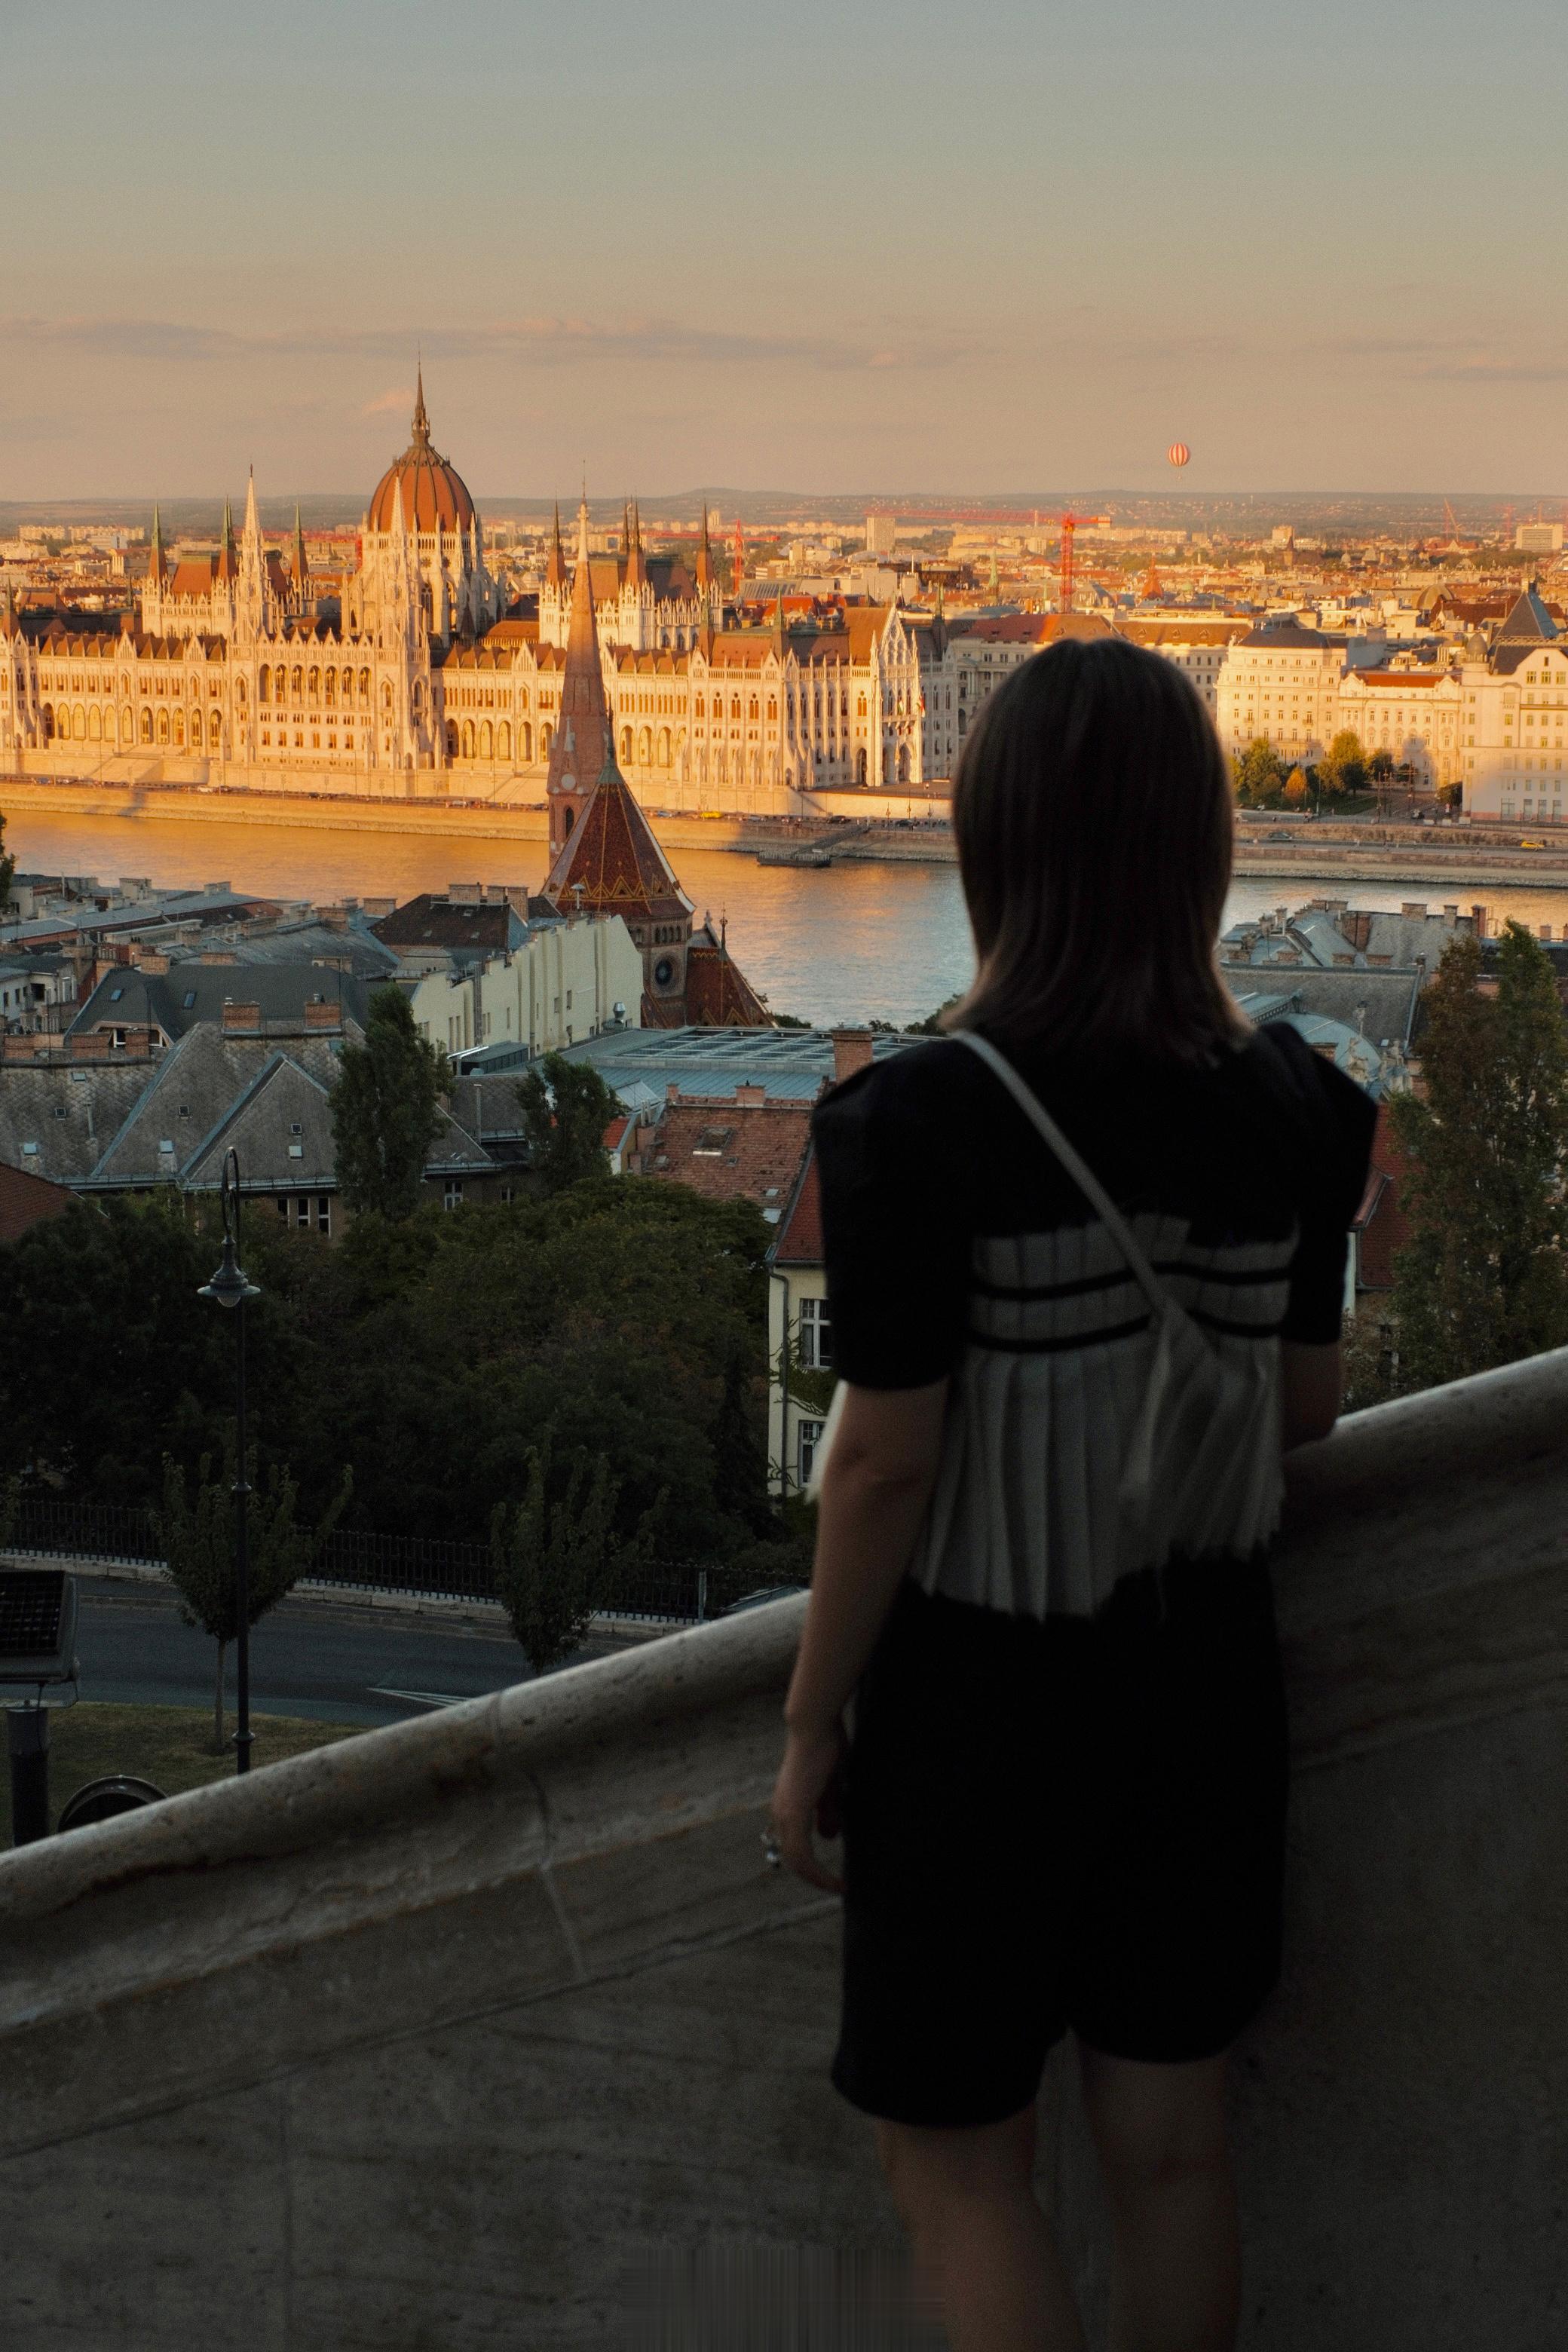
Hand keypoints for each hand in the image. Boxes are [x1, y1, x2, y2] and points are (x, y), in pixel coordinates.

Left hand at [768, 1720, 847, 1893]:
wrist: (814, 1726)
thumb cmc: (824, 1748)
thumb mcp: (830, 1786)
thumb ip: (828, 1811)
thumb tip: (828, 1836)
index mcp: (787, 1806)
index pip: (794, 1847)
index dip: (812, 1867)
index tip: (833, 1878)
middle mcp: (781, 1813)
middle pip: (792, 1859)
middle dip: (815, 1877)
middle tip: (836, 1887)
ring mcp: (785, 1812)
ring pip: (795, 1860)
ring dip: (816, 1878)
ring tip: (837, 1886)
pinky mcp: (794, 1811)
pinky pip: (801, 1852)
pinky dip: (816, 1870)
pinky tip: (833, 1877)